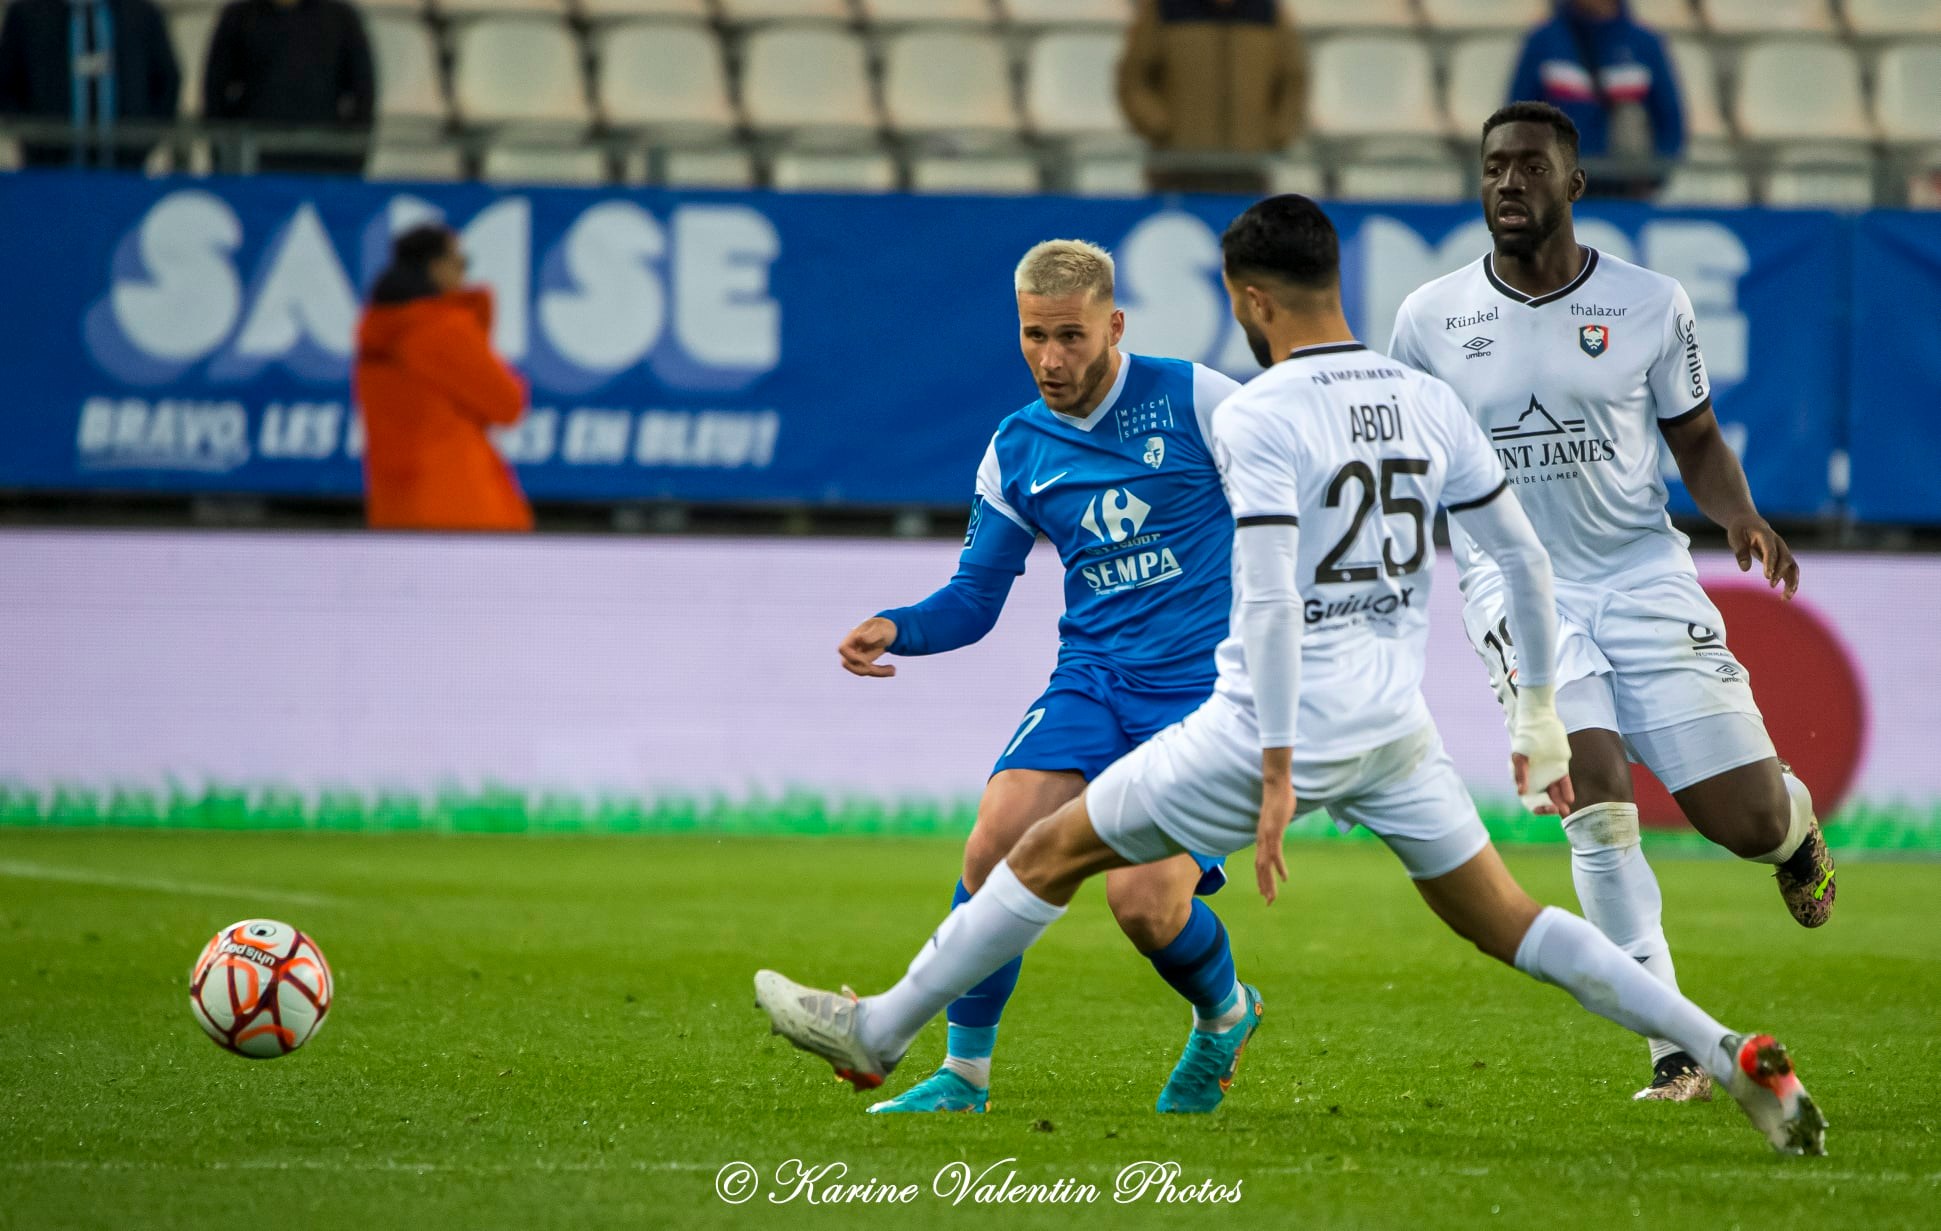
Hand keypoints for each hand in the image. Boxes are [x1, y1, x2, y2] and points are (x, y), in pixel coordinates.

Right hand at [838, 617, 897, 677]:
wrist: (887, 629)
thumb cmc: (883, 627)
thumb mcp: (881, 629)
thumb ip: (872, 634)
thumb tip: (860, 640)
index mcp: (852, 637)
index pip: (842, 649)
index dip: (851, 656)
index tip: (865, 659)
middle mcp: (852, 647)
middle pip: (848, 664)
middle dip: (865, 668)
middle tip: (884, 665)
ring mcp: (856, 656)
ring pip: (860, 670)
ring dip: (877, 672)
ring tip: (893, 670)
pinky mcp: (863, 662)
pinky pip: (868, 671)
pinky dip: (880, 673)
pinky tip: (893, 670)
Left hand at [1254, 772, 1294, 904]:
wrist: (1275, 784)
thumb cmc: (1279, 797)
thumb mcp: (1280, 816)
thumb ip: (1281, 824)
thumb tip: (1284, 824)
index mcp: (1262, 837)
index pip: (1260, 862)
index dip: (1262, 878)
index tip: (1264, 891)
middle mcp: (1261, 839)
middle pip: (1260, 868)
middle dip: (1264, 886)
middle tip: (1268, 902)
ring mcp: (1266, 836)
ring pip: (1265, 865)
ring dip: (1268, 883)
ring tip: (1271, 898)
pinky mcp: (1273, 832)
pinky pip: (1275, 854)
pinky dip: (1279, 867)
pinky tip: (1284, 878)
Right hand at [1508, 683, 1573, 816]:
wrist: (1539, 720)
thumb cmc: (1526, 737)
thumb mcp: (1520, 755)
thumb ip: (1520, 773)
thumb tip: (1520, 792)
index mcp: (1523, 778)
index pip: (1528, 798)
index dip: (1536, 806)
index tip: (1545, 809)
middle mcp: (1535, 778)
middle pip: (1542, 799)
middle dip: (1549, 807)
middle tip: (1558, 811)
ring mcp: (1548, 773)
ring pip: (1554, 793)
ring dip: (1559, 802)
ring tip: (1566, 810)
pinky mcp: (1559, 767)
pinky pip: (1563, 783)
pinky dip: (1566, 791)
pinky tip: (1570, 798)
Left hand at [1727, 517, 1798, 598]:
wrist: (1749, 522)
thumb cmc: (1740, 530)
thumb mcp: (1735, 537)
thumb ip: (1740, 552)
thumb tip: (1745, 569)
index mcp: (1766, 535)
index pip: (1771, 550)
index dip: (1770, 563)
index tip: (1767, 577)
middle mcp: (1778, 543)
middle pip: (1785, 559)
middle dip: (1780, 573)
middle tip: (1770, 586)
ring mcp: (1783, 551)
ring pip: (1793, 567)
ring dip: (1791, 582)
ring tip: (1785, 598)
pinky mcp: (1783, 558)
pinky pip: (1791, 571)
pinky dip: (1790, 583)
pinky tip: (1785, 597)